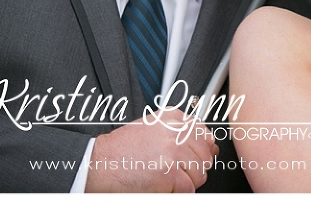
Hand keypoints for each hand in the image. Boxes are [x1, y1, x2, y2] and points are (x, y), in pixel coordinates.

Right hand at [85, 117, 217, 191]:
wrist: (101, 162)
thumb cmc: (122, 149)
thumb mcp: (153, 128)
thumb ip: (180, 133)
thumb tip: (210, 145)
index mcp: (173, 117)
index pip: (205, 134)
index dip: (201, 150)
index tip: (196, 157)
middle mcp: (176, 130)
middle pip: (204, 155)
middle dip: (195, 168)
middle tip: (178, 172)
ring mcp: (174, 151)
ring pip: (199, 173)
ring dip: (187, 182)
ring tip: (169, 180)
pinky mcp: (169, 172)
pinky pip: (188, 189)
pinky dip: (179, 193)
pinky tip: (165, 188)